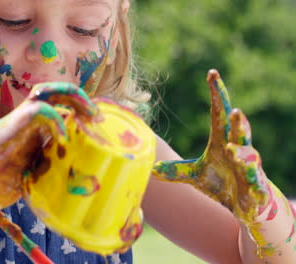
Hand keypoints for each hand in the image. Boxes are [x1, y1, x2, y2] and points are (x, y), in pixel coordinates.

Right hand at [0, 82, 97, 209]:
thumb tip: (59, 188)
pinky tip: (63, 139)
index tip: (95, 130)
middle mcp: (27, 123)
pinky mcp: (14, 123)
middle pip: (56, 96)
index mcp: (31, 135)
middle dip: (80, 100)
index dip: (77, 116)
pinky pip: (41, 110)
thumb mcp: (23, 182)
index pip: (58, 115)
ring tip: (91, 113)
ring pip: (49, 92)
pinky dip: (56, 122)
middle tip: (97, 116)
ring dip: (73, 97)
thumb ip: (39, 177)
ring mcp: (20, 120)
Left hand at [152, 69, 268, 224]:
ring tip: (230, 151)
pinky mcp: (256, 186)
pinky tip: (250, 178)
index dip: (217, 93)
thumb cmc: (222, 183)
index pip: (219, 113)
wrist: (248, 204)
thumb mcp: (196, 176)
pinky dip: (253, 179)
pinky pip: (256, 181)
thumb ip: (175, 171)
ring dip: (241, 154)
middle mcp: (238, 150)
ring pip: (248, 157)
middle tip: (234, 110)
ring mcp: (250, 168)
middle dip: (237, 122)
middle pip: (239, 131)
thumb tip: (151, 168)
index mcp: (223, 141)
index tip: (212, 73)